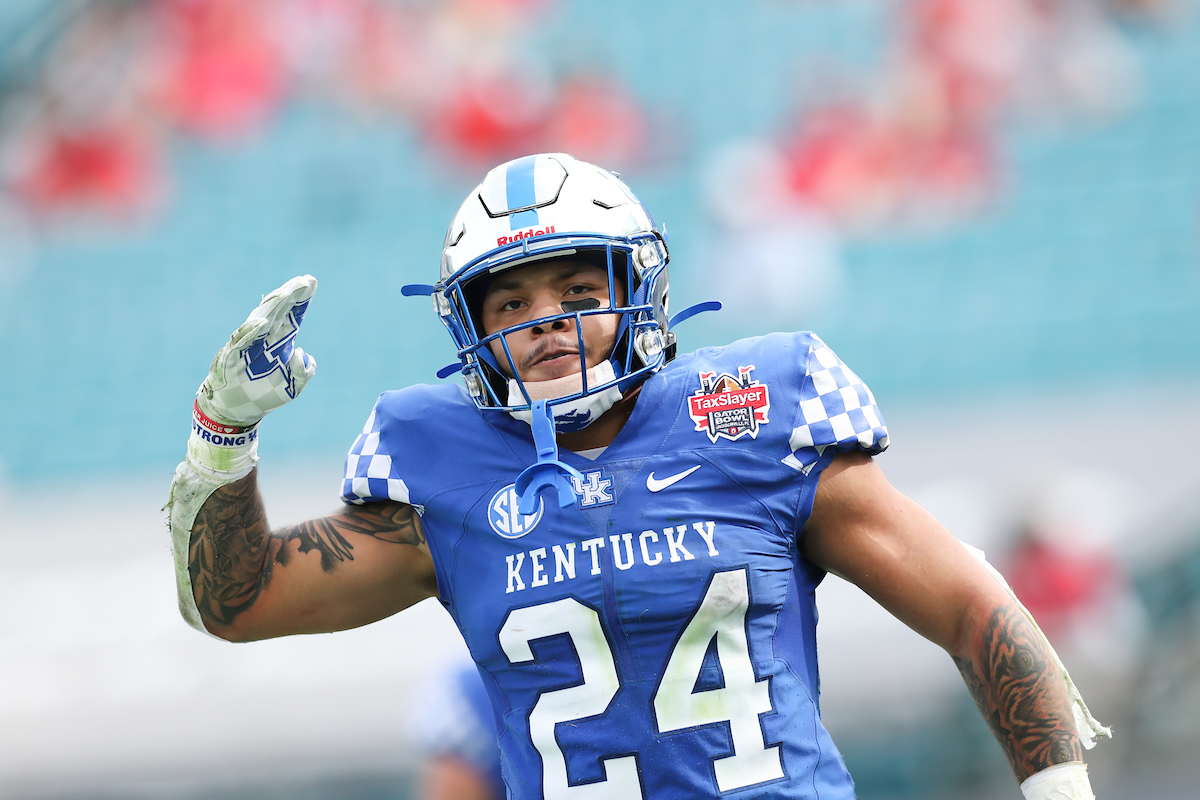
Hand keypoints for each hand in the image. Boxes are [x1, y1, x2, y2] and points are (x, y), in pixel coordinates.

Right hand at [197, 275, 317, 426]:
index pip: (293, 316)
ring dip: (273, 307)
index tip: (311, 281)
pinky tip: (262, 323)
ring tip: (286, 293)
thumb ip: (303, 372)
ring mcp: (247, 344)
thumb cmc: (264, 395)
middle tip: (305, 280)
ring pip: (261, 320)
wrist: (237, 410)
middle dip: (291, 296)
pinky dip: (250, 332)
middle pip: (279, 312)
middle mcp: (264, 338)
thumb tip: (301, 352)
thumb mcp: (293, 387)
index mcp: (279, 341)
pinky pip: (241, 341)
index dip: (301, 300)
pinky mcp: (232, 356)